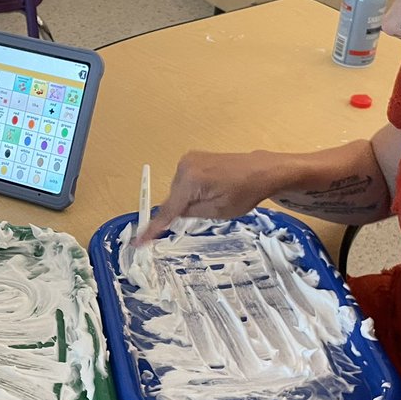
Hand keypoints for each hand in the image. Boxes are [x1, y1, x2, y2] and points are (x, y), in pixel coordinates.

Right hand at [136, 151, 275, 243]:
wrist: (261, 170)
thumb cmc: (244, 193)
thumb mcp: (218, 211)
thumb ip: (190, 213)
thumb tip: (173, 213)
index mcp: (190, 180)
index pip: (168, 209)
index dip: (154, 228)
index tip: (139, 242)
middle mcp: (184, 166)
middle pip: (173, 199)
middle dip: (182, 210)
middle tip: (209, 210)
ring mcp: (188, 159)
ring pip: (178, 191)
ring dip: (188, 200)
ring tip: (214, 197)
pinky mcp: (193, 158)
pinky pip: (184, 181)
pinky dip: (191, 190)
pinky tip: (210, 190)